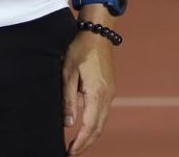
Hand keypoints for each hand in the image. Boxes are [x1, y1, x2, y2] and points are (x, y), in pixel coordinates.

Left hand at [63, 25, 115, 153]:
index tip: (70, 152)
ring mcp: (110, 92)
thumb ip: (69, 99)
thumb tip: (69, 123)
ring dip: (90, 136)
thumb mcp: (68, 73)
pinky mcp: (109, 89)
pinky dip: (94, 125)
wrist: (98, 33)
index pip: (89, 125)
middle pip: (98, 127)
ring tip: (77, 145)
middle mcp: (107, 95)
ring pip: (102, 122)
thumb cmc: (81, 49)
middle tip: (71, 153)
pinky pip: (103, 113)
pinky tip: (85, 128)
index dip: (80, 142)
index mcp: (97, 92)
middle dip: (86, 143)